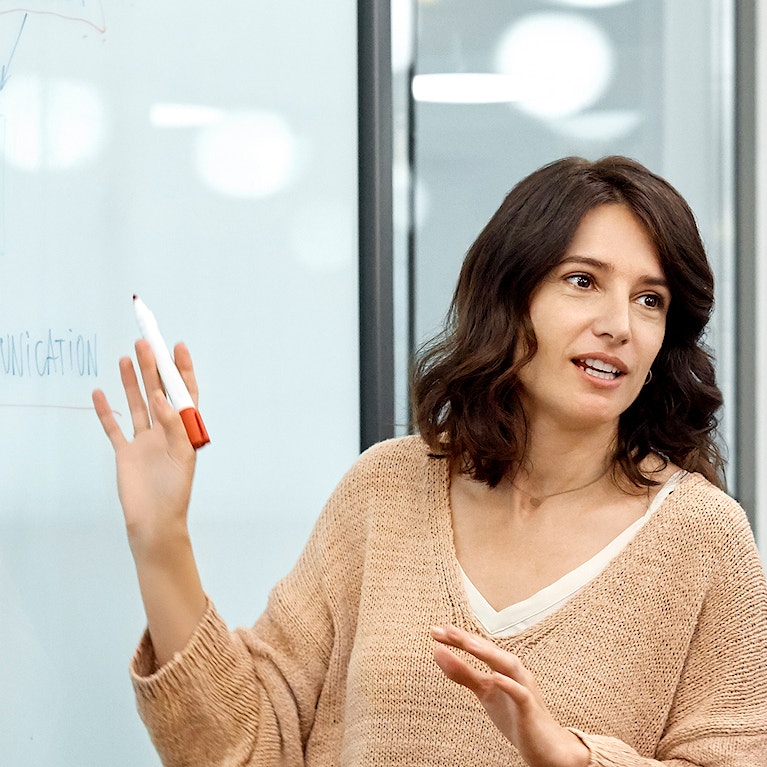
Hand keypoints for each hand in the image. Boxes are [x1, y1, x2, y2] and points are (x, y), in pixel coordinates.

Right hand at [92, 339, 197, 558]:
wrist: (154, 521)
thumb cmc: (175, 492)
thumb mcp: (182, 455)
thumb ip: (173, 425)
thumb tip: (160, 397)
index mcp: (184, 430)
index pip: (185, 393)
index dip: (182, 370)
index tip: (177, 346)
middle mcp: (165, 431)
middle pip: (158, 392)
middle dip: (153, 368)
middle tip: (145, 344)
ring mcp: (144, 441)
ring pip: (137, 404)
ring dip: (132, 382)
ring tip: (126, 357)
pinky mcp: (125, 453)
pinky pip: (113, 427)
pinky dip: (106, 410)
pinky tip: (100, 392)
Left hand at [431, 625, 589, 766]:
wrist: (544, 745)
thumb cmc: (513, 714)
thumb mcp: (483, 691)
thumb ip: (462, 672)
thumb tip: (437, 652)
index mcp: (501, 666)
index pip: (477, 647)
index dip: (457, 639)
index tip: (434, 631)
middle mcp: (513, 672)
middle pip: (490, 651)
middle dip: (469, 640)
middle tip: (446, 631)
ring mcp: (524, 688)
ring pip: (508, 665)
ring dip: (488, 653)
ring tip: (468, 644)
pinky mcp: (530, 708)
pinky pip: (521, 694)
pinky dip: (509, 684)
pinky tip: (496, 677)